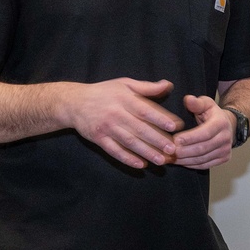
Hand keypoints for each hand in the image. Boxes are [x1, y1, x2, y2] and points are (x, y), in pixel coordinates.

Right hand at [66, 78, 183, 168]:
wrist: (74, 103)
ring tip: (161, 161)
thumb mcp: (125, 83)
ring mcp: (106, 128)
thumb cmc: (104, 92)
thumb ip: (147, 87)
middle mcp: (115, 113)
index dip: (160, 118)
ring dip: (146, 152)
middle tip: (173, 149)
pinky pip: (114, 151)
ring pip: (129, 142)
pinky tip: (141, 165)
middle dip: (157, 140)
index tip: (175, 127)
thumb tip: (168, 85)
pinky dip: (127, 159)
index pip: (145, 110)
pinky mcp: (98, 139)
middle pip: (139, 129)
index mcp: (124, 99)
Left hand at [171, 94, 234, 169]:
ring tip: (170, 158)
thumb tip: (188, 99)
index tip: (175, 140)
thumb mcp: (206, 104)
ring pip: (202, 159)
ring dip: (184, 160)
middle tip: (168, 151)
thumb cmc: (212, 114)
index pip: (204, 133)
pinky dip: (191, 165)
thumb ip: (196, 103)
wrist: (228, 125)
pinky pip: (204, 165)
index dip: (189, 138)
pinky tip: (179, 162)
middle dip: (184, 151)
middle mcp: (226, 138)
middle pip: (202, 148)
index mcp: (221, 123)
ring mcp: (225, 150)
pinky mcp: (223, 158)